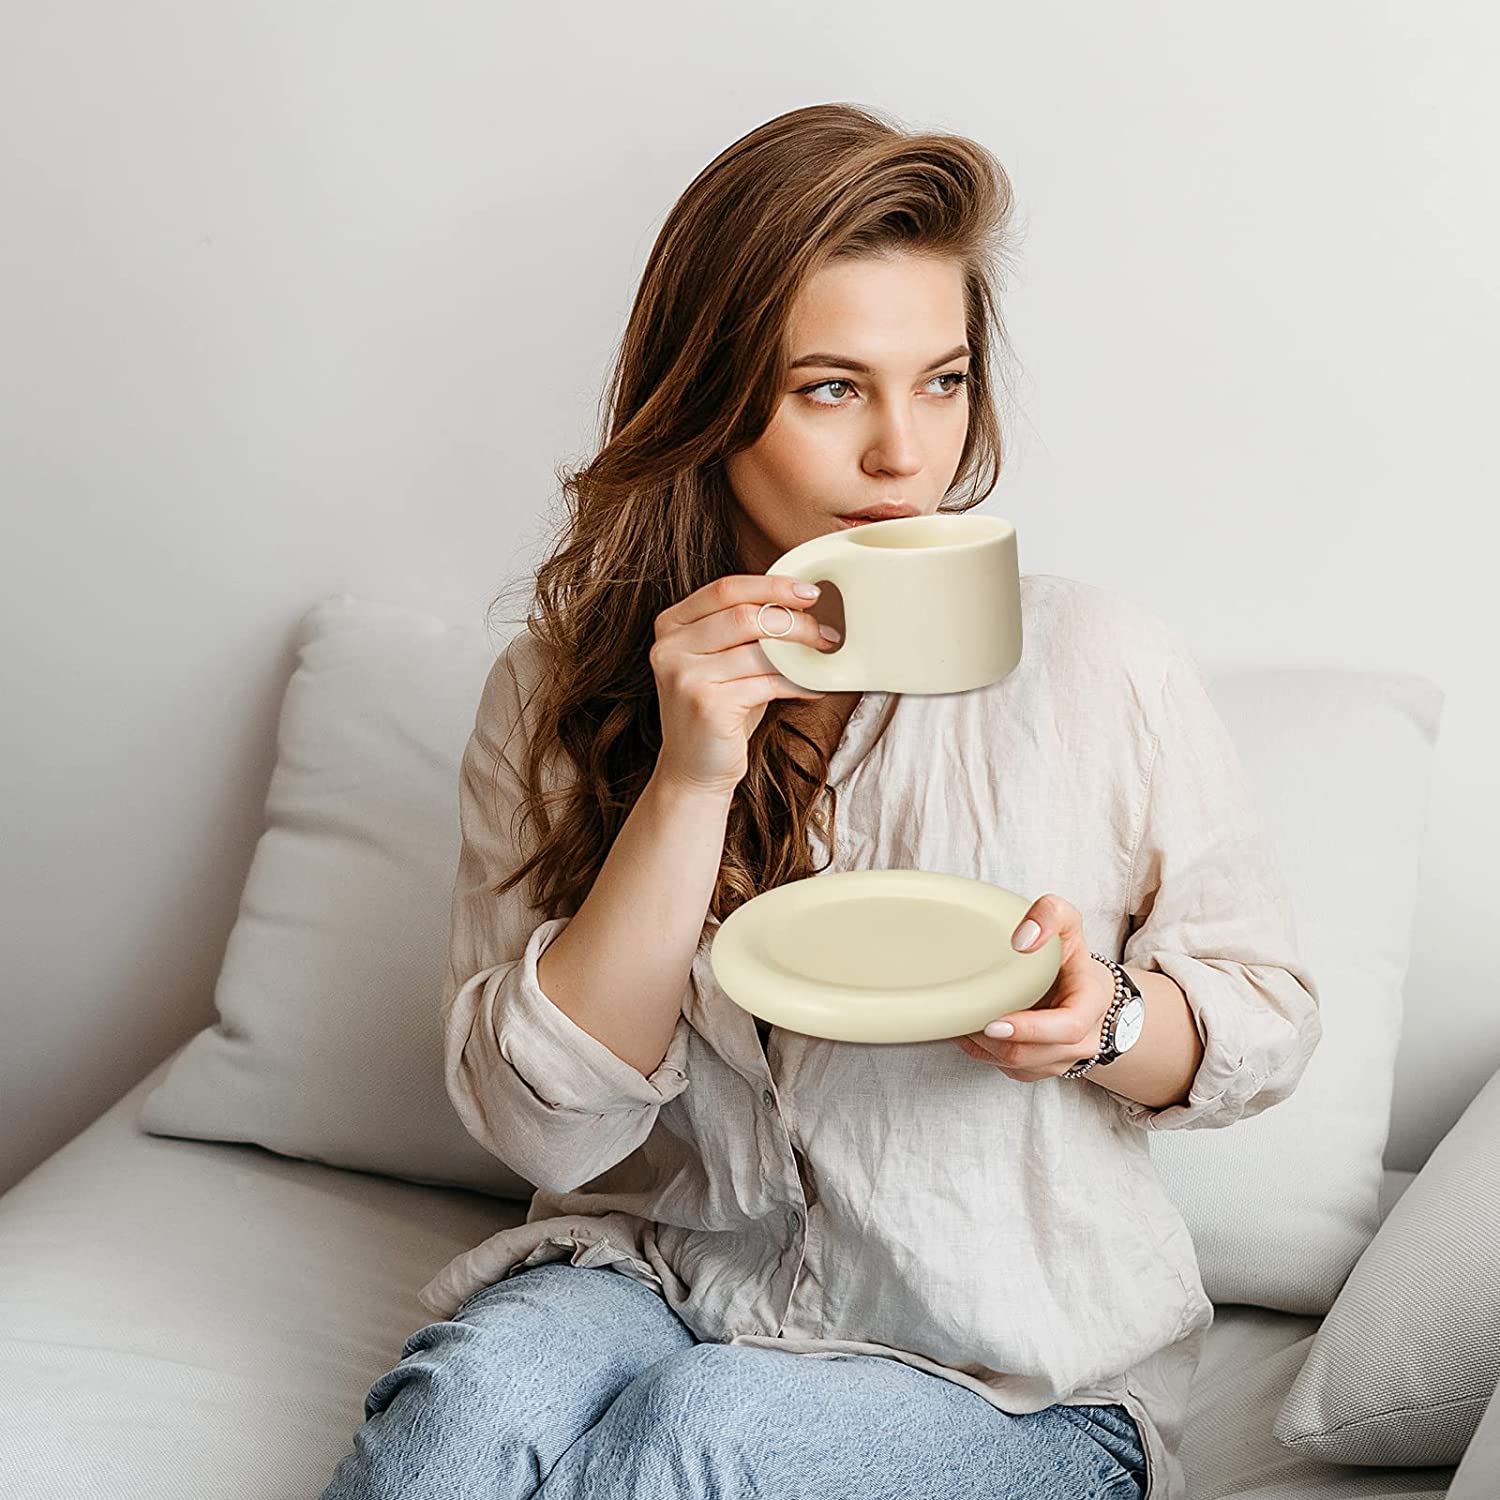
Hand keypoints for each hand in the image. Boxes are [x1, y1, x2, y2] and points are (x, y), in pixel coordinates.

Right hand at [649, 574, 838, 798]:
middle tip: (825, 632)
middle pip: (744, 615)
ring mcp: (684, 676)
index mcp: (671, 625)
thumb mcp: (724, 660)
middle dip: (793, 621)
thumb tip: (802, 601)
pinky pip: (766, 683)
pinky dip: (797, 682)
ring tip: (823, 658)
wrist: (693, 769)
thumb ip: (746, 628)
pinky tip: (813, 686)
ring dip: (800, 653)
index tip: (809, 593)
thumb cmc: (719, 709)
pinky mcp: (706, 705)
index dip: (772, 585)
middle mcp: (670, 647)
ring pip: (759, 650)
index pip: (726, 590)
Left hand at [954, 893, 1114, 1080]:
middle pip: (1033, 1053)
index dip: (1030, 1029)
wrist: (1084, 989)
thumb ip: (1049, 915)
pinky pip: (1006, 1068)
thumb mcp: (1068, 924)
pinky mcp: (1039, 1068)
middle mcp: (1082, 1040)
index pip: (1068, 1027)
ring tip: (964, 1017)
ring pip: (1016, 1064)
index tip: (995, 1023)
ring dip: (985, 1045)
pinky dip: (982, 1050)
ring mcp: (1060, 1059)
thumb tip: (1022, 939)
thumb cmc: (1072, 957)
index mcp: (1091, 1004)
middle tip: (964, 1018)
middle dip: (994, 1040)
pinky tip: (971, 1026)